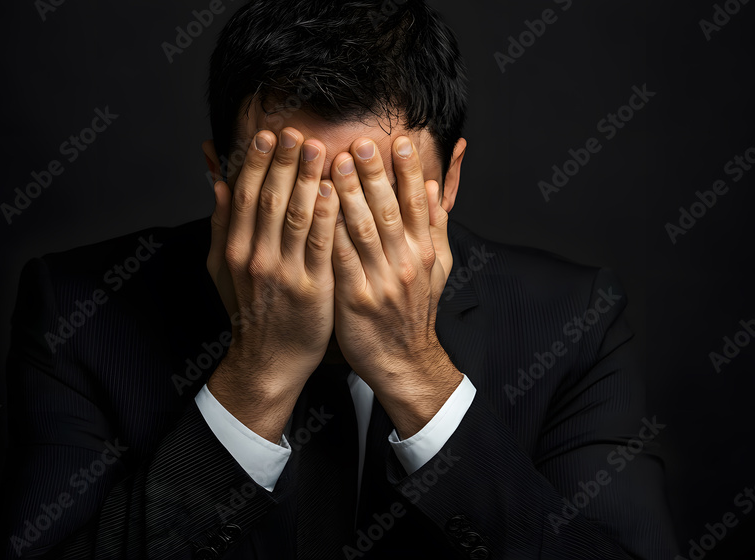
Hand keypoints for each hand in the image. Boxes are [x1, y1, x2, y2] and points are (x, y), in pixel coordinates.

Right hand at [206, 128, 338, 440]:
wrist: (268, 360)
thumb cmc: (250, 311)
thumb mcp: (221, 268)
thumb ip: (221, 223)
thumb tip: (217, 180)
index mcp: (234, 249)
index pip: (244, 195)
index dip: (256, 162)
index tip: (268, 134)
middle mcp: (255, 258)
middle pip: (269, 199)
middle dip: (284, 163)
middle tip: (298, 131)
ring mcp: (283, 274)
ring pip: (295, 218)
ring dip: (307, 180)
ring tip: (320, 149)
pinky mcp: (311, 290)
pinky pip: (320, 247)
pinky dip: (326, 217)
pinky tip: (334, 192)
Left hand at [330, 135, 461, 437]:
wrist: (403, 361)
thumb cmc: (413, 311)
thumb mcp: (437, 269)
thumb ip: (433, 227)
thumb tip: (432, 187)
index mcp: (423, 252)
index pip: (416, 203)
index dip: (407, 171)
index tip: (398, 140)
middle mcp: (405, 263)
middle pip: (388, 210)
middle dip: (374, 174)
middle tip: (360, 143)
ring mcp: (380, 281)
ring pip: (363, 230)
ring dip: (349, 194)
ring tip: (335, 164)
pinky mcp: (355, 299)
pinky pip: (340, 260)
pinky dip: (330, 232)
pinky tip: (317, 209)